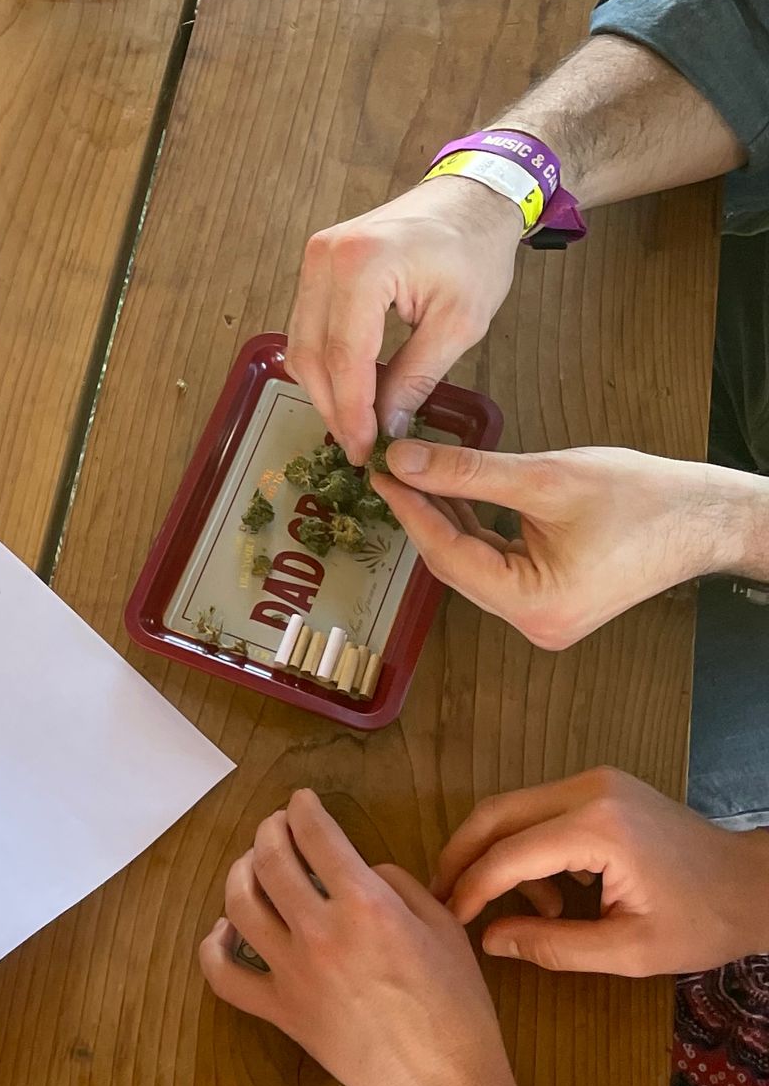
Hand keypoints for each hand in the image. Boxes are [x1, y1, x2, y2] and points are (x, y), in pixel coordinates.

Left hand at [200, 788, 515, 1085]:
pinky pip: (225, 976)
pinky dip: (213, 948)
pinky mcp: (279, 1010)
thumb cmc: (456, 1008)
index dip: (304, 808)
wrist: (440, 1084)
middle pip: (271, 859)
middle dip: (270, 830)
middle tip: (277, 826)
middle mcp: (319, 930)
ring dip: (240, 873)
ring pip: (239, 905)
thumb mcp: (444, 928)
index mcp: (364, 903)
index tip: (302, 801)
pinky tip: (223, 930)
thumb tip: (364, 872)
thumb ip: (399, 886)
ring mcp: (292, 971)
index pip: (316, 834)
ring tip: (250, 865)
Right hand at [287, 176, 521, 463]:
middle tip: (359, 446)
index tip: (364, 451)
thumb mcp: (458, 324)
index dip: (351, 412)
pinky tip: (350, 387)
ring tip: (356, 423)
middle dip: (333, 408)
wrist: (471, 198)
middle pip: (311, 354)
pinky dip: (324, 362)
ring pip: (301, 343)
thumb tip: (387, 428)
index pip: (344, 357)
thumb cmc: (474, 252)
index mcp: (363, 266)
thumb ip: (416, 378)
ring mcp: (314, 257)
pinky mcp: (316, 263)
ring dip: (325, 389)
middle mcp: (325, 257)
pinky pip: (306, 325)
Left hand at [376, 439, 755, 646]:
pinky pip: (497, 564)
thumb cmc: (641, 500)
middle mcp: (535, 623)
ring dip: (446, 521)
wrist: (704, 518)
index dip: (410, 510)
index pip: (448, 554)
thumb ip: (469, 473)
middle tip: (392, 469)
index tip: (381, 472)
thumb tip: (404, 461)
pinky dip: (475, 530)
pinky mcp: (551, 600)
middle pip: (456, 565)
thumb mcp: (546, 478)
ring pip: (473, 564)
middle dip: (423, 516)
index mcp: (535, 605)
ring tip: (416, 475)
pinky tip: (455, 494)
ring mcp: (543, 617)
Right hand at [436, 767, 768, 973]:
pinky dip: (529, 847)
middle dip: (463, 856)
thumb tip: (489, 940)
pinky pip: (541, 810)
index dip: (471, 888)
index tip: (448, 920)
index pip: (509, 854)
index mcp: (597, 828)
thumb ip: (554, 945)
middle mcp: (588, 789)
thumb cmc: (702, 922)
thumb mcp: (630, 950)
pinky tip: (556, 892)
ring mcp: (595, 781)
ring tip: (524, 910)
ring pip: (514, 808)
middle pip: (497, 813)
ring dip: (499, 855)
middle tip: (444, 898)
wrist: (754, 883)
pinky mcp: (601, 786)